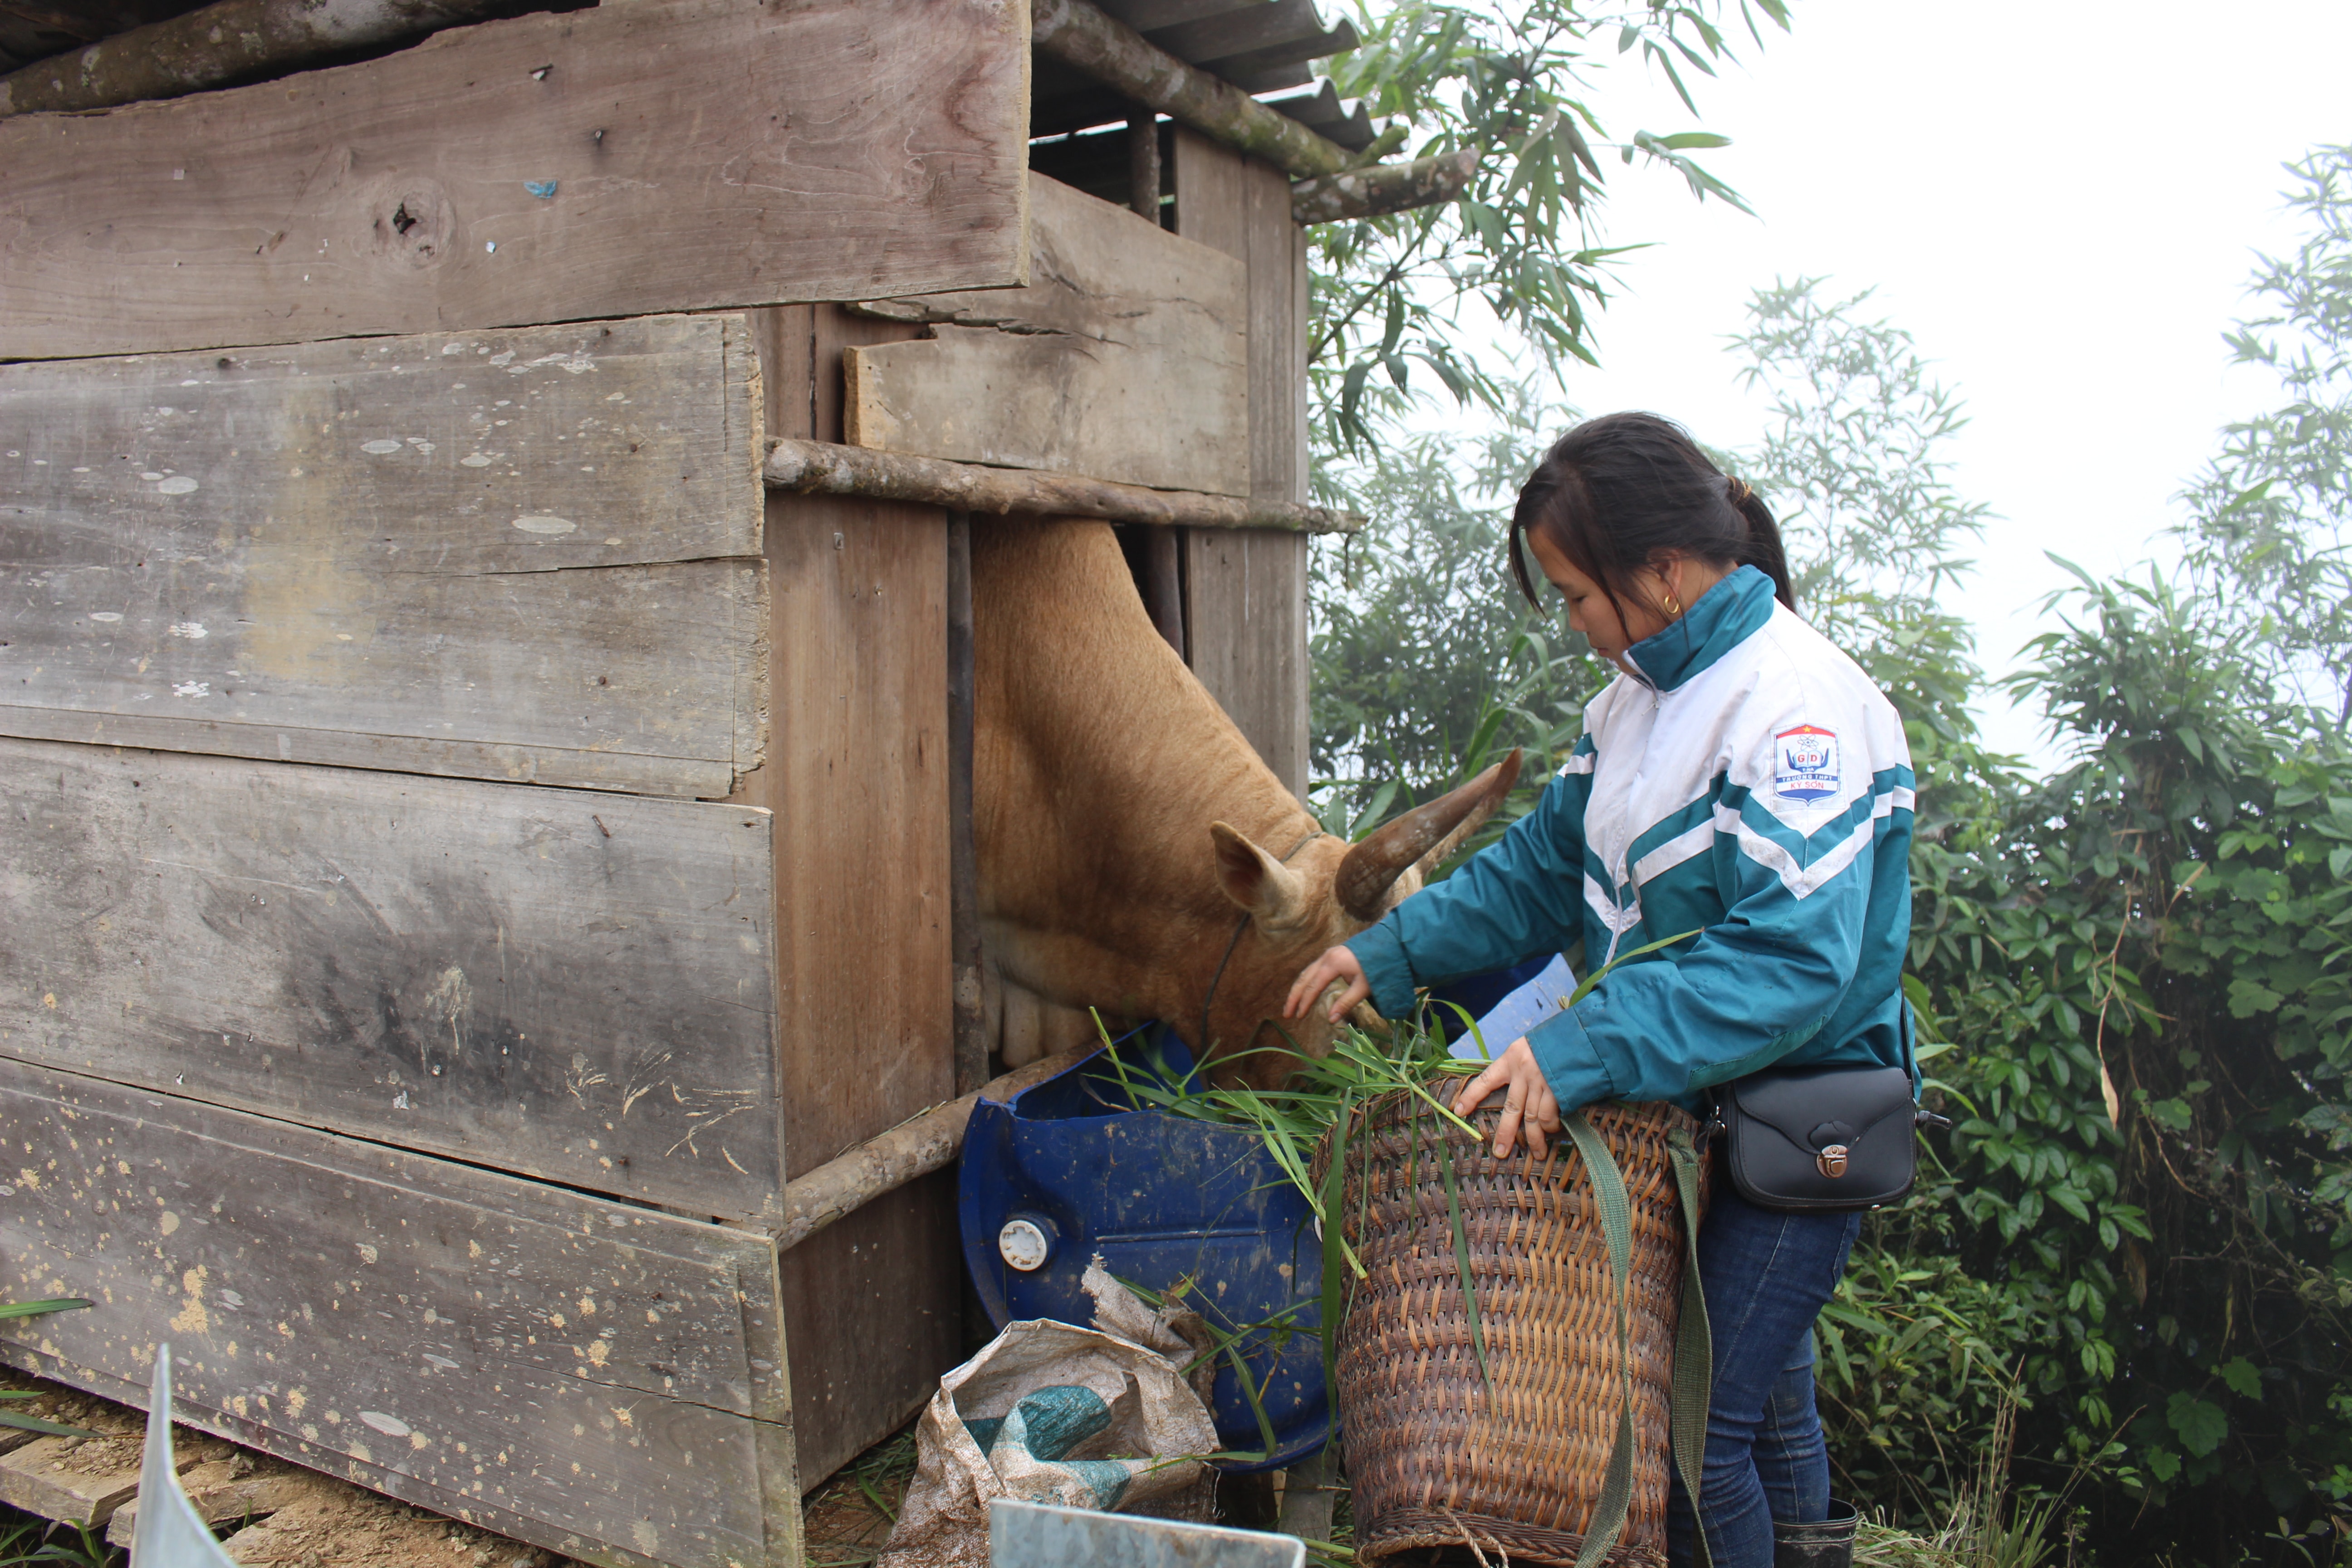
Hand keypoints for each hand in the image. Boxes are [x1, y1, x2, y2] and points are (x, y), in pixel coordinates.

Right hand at [1284, 945, 1369, 1022]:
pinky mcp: (1331, 955)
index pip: (1313, 986)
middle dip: (1294, 997)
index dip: (1305, 1002)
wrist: (1388, 946)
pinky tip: (1304, 990)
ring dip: (1298, 989)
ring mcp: (1327, 955)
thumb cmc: (1377, 967)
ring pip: (1306, 973)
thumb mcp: (1363, 988)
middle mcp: (1326, 957)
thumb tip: (1330, 1020)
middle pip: (1304, 978)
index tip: (1298, 1016)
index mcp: (1333, 964)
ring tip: (1291, 1005)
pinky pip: (1312, 969)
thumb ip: (1346, 1003)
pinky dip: (1306, 982)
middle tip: (1286, 1013)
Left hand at [1450, 1037, 1561, 1158]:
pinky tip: (1553, 1131)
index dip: (1471, 1096)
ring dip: (1535, 1139)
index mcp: (1512, 1058)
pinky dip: (1551, 1126)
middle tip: (1500, 1152)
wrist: (1584, 1034)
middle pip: (1511, 1109)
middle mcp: (1523, 1072)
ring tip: (1537, 1153)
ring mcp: (1541, 1082)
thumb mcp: (1530, 1047)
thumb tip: (1518, 1091)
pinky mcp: (1558, 1090)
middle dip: (1505, 1133)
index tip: (1458, 1111)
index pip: (1485, 1079)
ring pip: (1532, 1118)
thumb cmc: (1556, 1041)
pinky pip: (1549, 1115)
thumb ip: (1520, 1067)